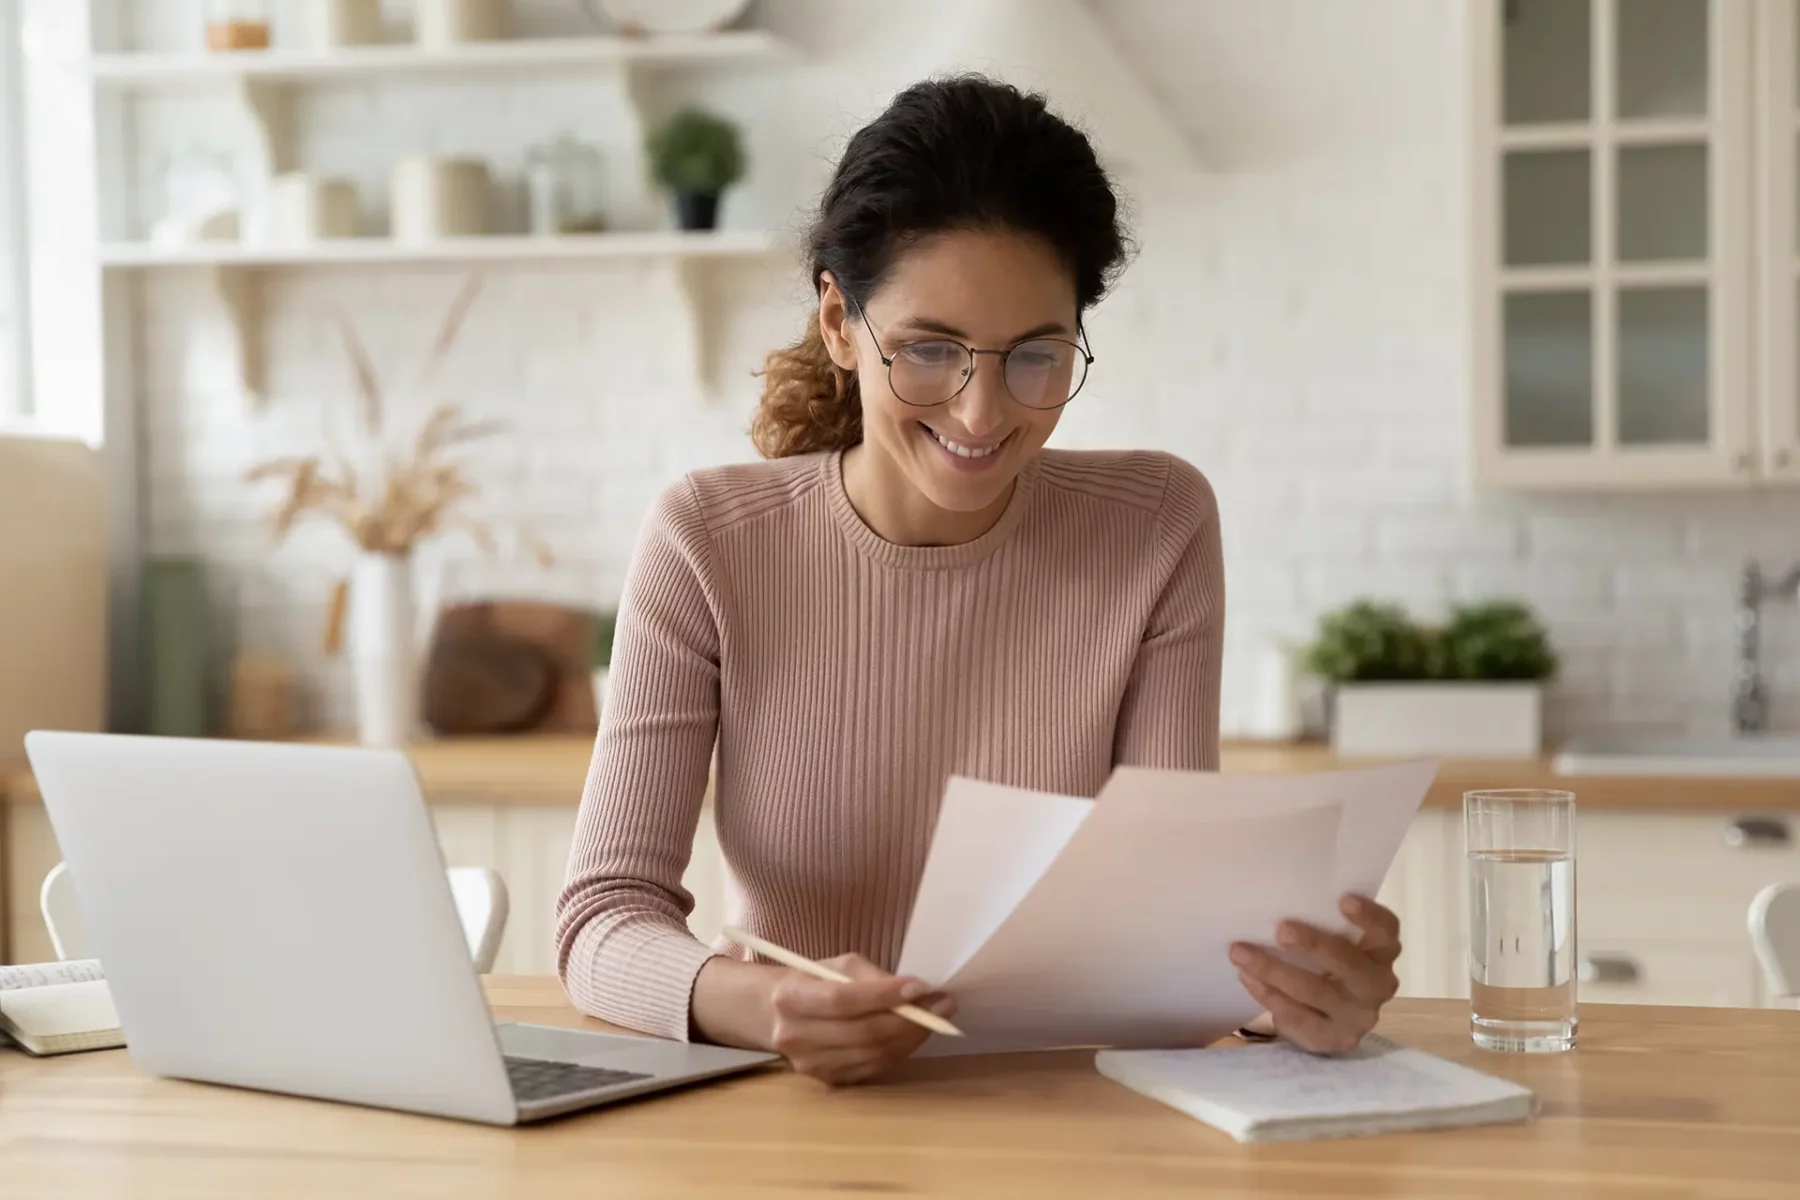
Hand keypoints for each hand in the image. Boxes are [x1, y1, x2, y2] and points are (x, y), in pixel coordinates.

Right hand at [767, 954, 955, 1085]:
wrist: (775, 1016)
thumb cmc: (812, 982)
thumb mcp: (836, 966)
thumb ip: (871, 978)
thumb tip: (917, 992)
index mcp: (792, 998)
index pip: (843, 1001)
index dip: (884, 995)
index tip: (921, 986)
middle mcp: (796, 1036)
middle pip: (862, 1033)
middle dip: (909, 1020)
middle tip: (943, 1005)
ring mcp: (811, 1065)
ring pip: (872, 1055)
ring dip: (911, 1037)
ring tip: (935, 1018)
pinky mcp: (827, 1081)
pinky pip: (873, 1068)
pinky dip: (899, 1052)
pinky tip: (913, 1035)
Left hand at [1230, 894, 1401, 1054]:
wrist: (1327, 1022)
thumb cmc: (1326, 966)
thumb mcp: (1331, 944)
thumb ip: (1320, 925)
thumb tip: (1274, 900)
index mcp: (1380, 953)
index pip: (1387, 932)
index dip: (1370, 917)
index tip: (1343, 899)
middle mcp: (1377, 985)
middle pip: (1352, 965)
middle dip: (1315, 946)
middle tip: (1281, 929)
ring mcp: (1359, 1016)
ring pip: (1317, 992)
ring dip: (1275, 971)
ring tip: (1241, 954)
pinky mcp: (1336, 1039)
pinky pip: (1299, 1018)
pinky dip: (1269, 996)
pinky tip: (1248, 979)